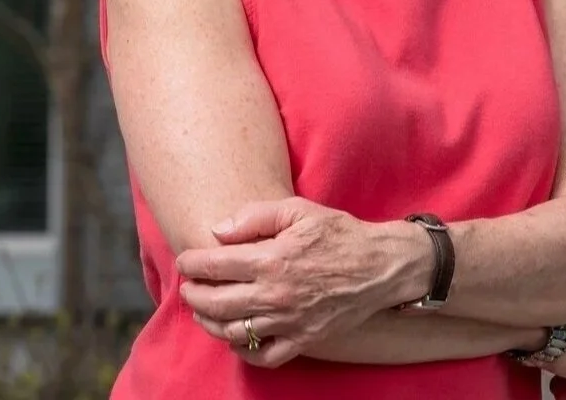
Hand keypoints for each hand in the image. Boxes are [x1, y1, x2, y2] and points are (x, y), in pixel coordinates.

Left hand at [176, 197, 428, 367]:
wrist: (380, 266)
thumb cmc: (339, 233)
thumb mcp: (299, 210)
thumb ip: (256, 215)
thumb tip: (218, 231)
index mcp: (272, 259)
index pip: (216, 266)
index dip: (193, 263)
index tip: (185, 260)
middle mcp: (275, 294)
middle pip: (216, 302)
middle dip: (194, 294)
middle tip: (187, 286)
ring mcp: (289, 321)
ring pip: (234, 332)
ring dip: (210, 323)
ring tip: (203, 311)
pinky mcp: (303, 340)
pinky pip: (264, 355)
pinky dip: (243, 350)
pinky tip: (235, 337)